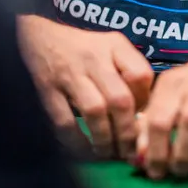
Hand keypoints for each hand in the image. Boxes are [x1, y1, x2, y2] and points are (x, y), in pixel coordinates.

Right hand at [17, 15, 153, 157]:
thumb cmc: (85, 47)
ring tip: (107, 153)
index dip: (146, 102)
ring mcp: (69, 74)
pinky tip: (84, 150)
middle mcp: (94, 58)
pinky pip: (64, 121)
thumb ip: (129, 73)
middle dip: (127, 132)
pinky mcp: (47, 89)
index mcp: (115, 45)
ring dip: (104, 139)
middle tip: (129, 152)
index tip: (143, 119)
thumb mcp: (113, 47)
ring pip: (94, 111)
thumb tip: (143, 117)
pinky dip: (76, 142)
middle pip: (119, 99)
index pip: (141, 75)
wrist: (41, 34)